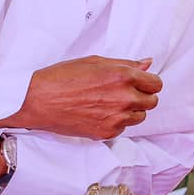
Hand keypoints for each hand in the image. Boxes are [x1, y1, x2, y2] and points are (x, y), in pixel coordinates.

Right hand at [0, 55, 162, 139]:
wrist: (37, 100)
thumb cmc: (62, 77)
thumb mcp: (95, 62)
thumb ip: (125, 64)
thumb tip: (147, 64)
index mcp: (123, 76)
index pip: (156, 84)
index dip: (148, 83)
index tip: (141, 83)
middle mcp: (124, 98)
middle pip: (152, 102)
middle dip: (142, 96)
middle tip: (123, 93)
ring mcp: (116, 118)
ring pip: (139, 117)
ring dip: (131, 110)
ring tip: (109, 103)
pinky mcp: (107, 133)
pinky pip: (123, 128)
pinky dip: (116, 122)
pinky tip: (99, 113)